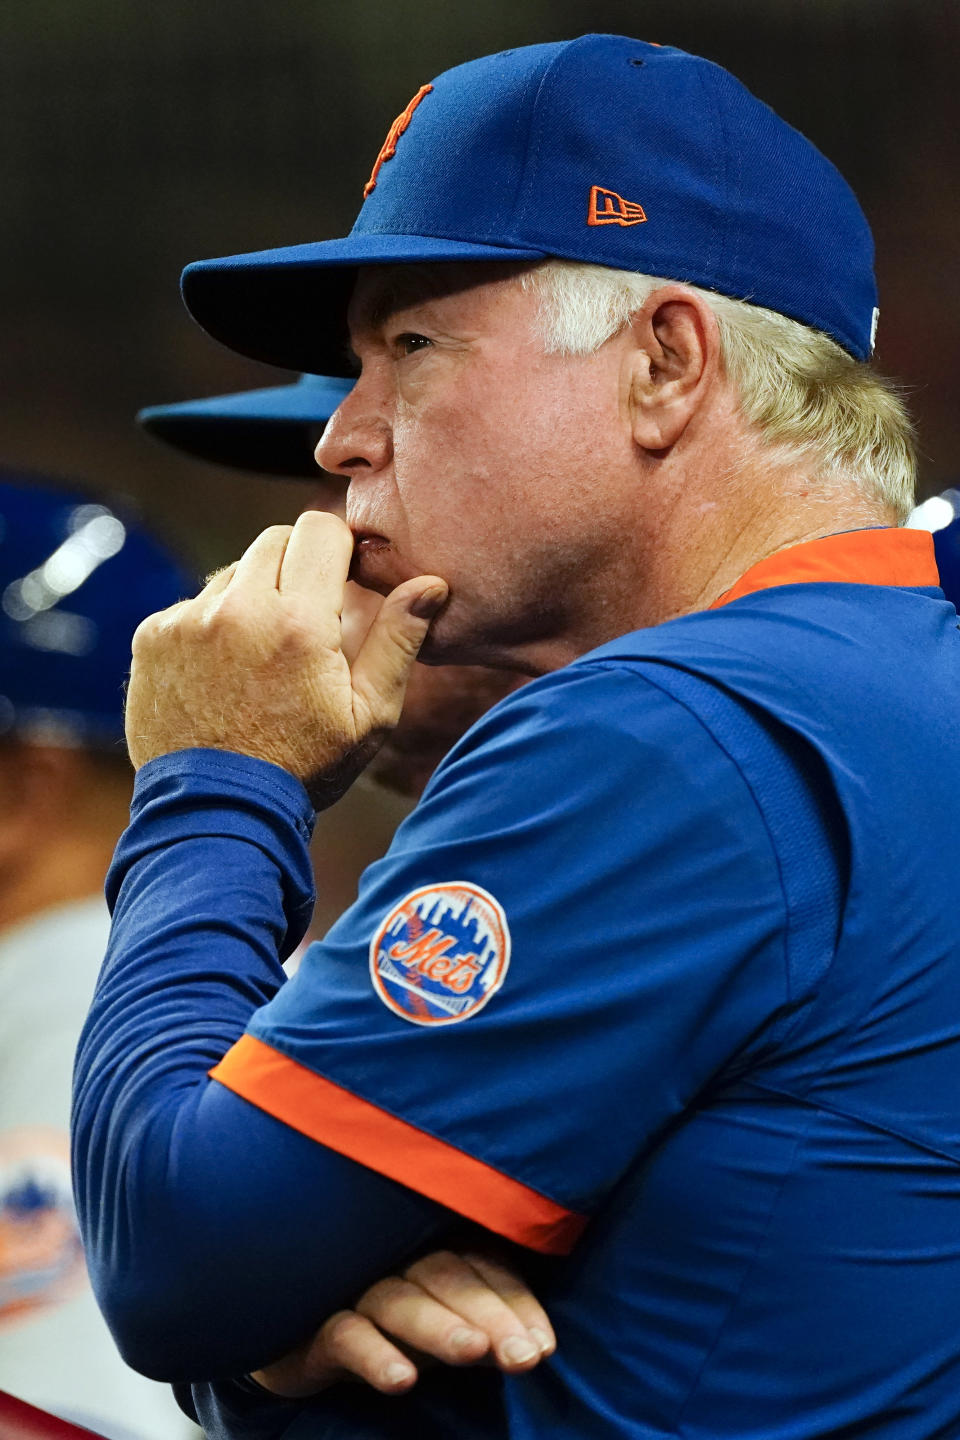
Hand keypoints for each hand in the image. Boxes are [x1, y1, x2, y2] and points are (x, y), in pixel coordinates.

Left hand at [125, 512, 447, 807]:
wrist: (215, 813)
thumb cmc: (303, 768)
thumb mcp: (369, 715)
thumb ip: (398, 641)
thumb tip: (429, 585)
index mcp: (299, 623)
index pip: (321, 529)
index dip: (340, 548)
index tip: (345, 578)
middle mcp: (238, 609)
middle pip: (275, 540)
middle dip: (298, 567)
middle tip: (309, 619)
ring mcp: (187, 620)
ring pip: (233, 572)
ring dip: (255, 596)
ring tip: (265, 656)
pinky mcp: (152, 636)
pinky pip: (193, 604)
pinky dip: (213, 624)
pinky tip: (226, 672)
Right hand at [250, 1250, 554, 1397]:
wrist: (293, 1338)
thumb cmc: (385, 1326)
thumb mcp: (439, 1326)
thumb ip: (480, 1327)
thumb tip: (536, 1348)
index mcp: (435, 1252)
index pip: (484, 1267)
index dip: (517, 1304)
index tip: (544, 1347)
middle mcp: (397, 1259)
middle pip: (449, 1277)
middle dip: (491, 1316)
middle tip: (525, 1357)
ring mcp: (354, 1286)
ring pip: (401, 1299)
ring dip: (439, 1325)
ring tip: (474, 1352)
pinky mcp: (313, 1321)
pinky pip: (346, 1332)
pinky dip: (374, 1353)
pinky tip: (401, 1379)